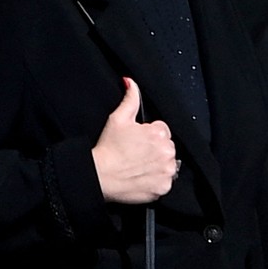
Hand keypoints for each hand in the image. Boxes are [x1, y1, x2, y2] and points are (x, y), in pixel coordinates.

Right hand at [91, 78, 177, 203]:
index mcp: (160, 133)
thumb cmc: (108, 148)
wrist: (99, 176)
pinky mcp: (164, 186)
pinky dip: (156, 181)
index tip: (137, 143)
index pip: (162, 131)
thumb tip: (131, 82)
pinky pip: (165, 182)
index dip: (148, 136)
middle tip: (136, 155)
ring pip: (168, 164)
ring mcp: (167, 170)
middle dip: (155, 150)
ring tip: (139, 167)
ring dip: (157, 165)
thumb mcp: (118, 119)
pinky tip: (142, 177)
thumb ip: (130, 98)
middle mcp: (167, 151)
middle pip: (167, 147)